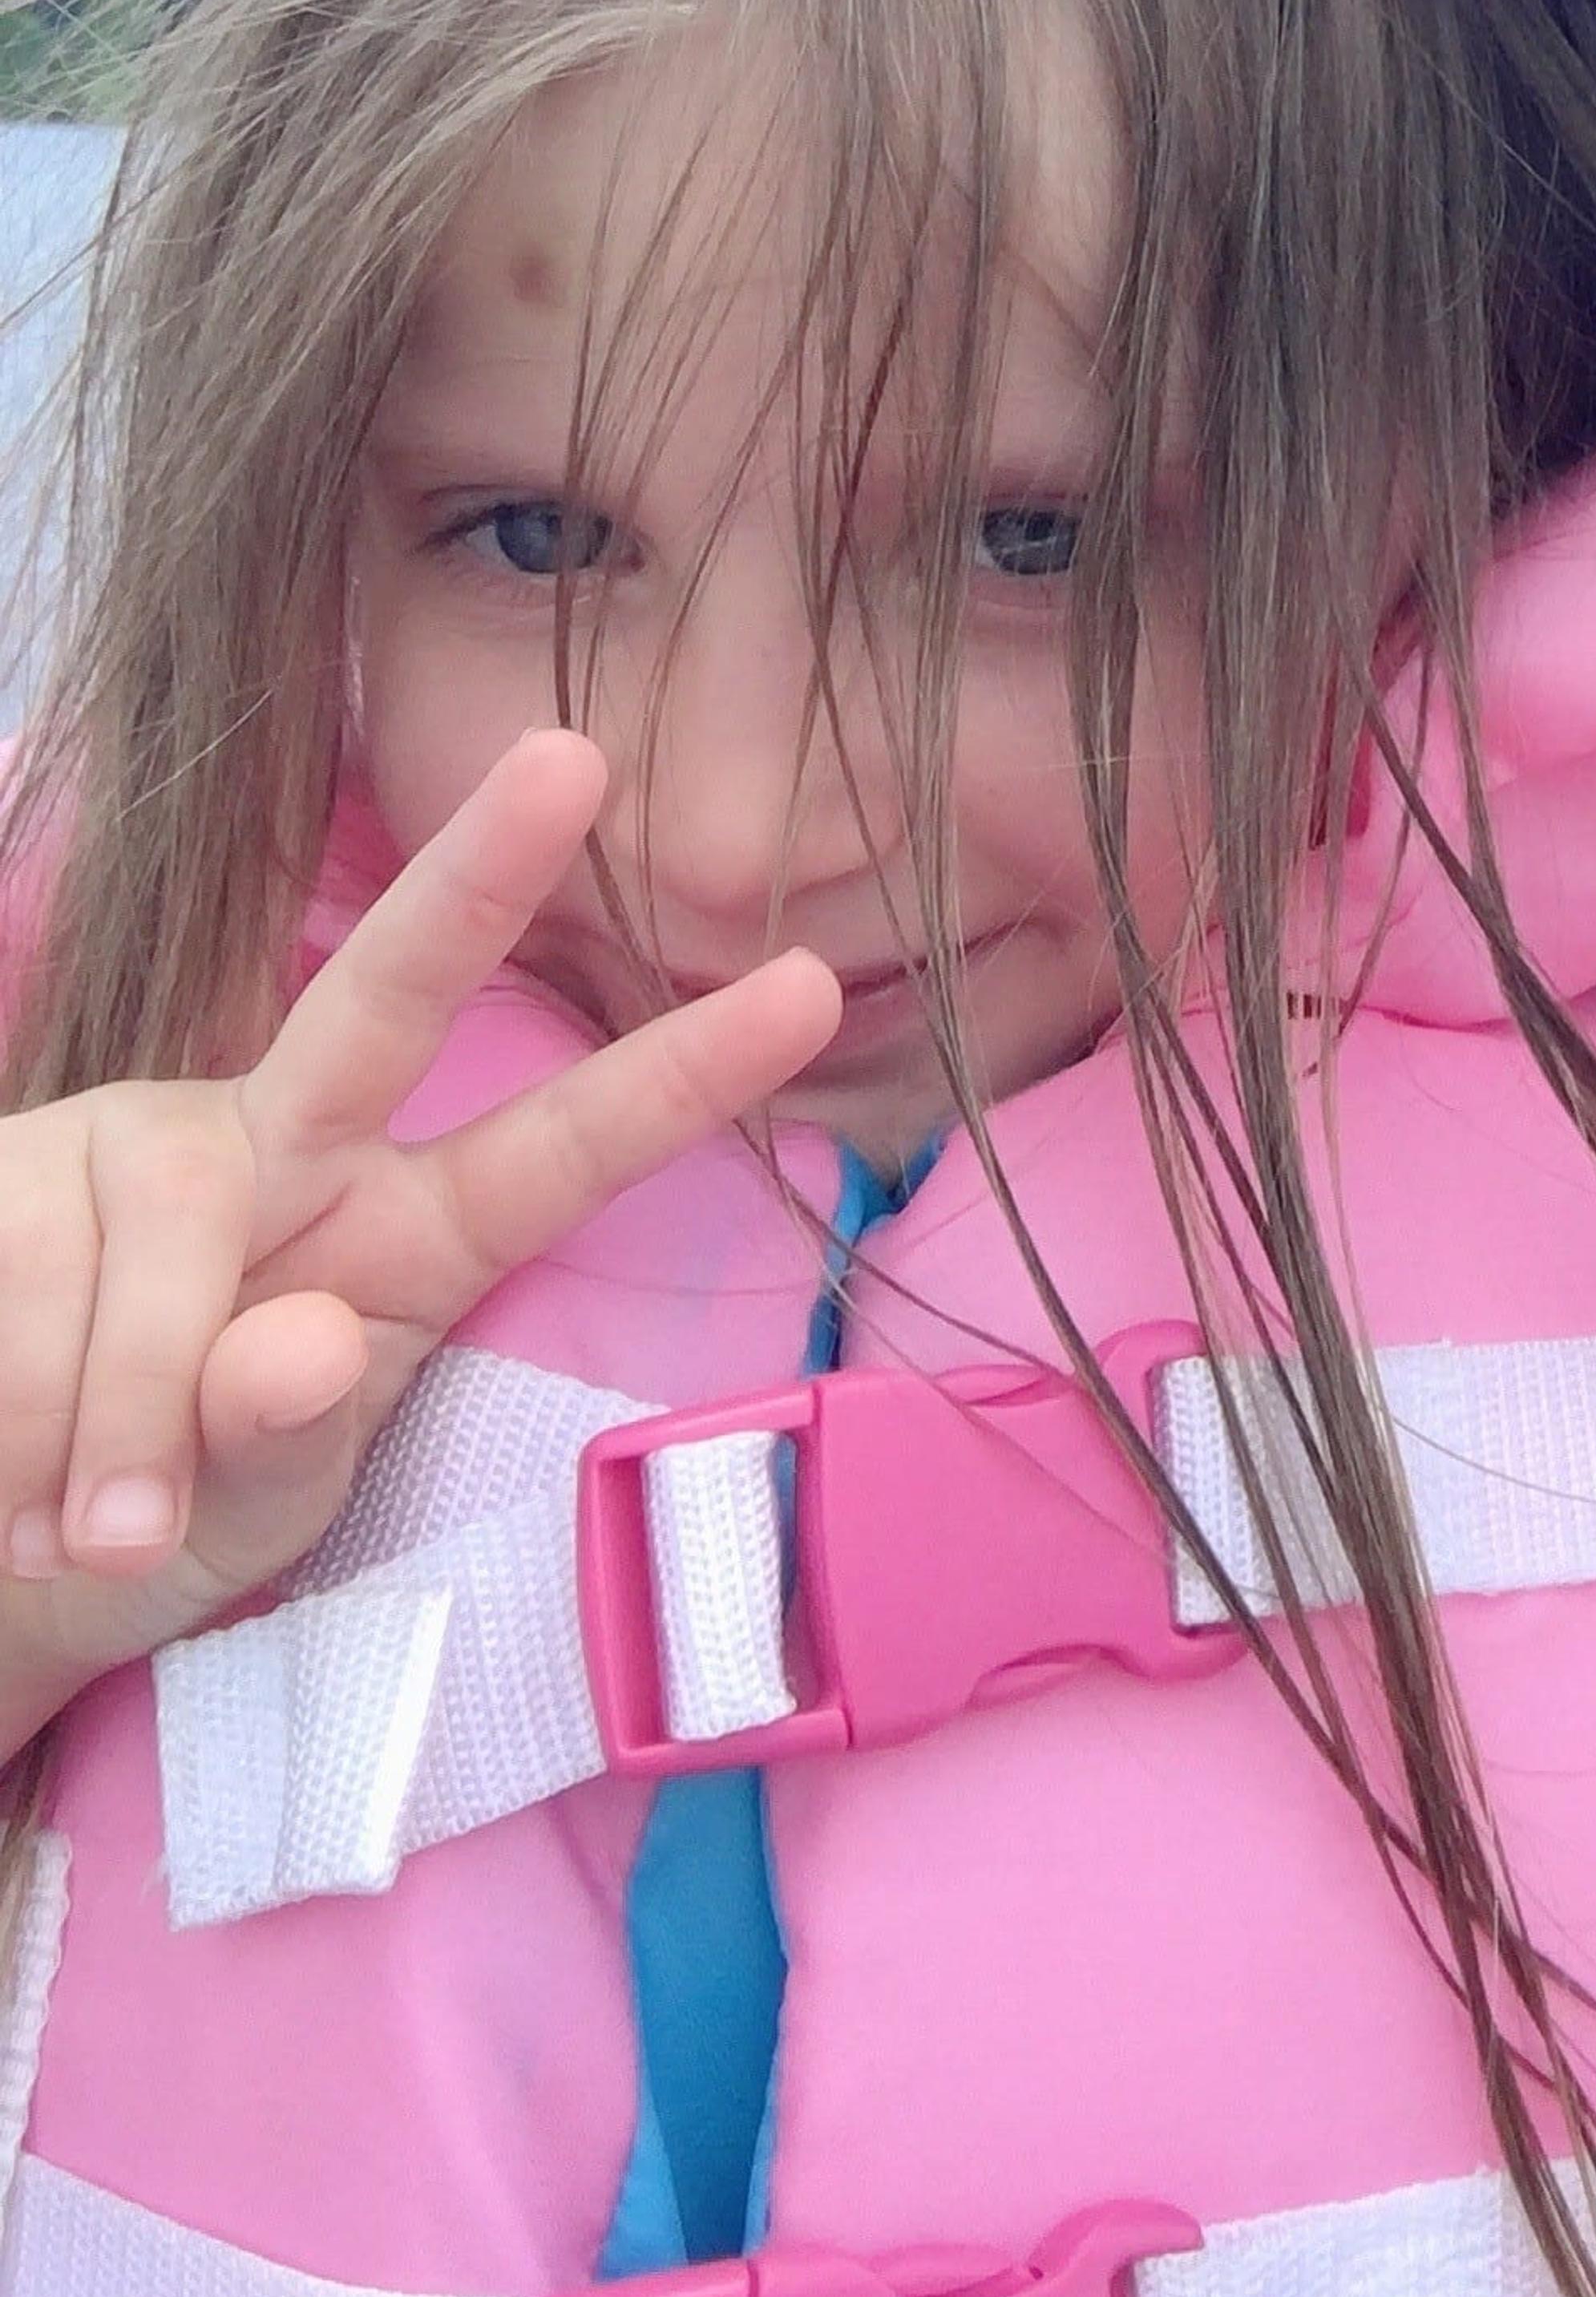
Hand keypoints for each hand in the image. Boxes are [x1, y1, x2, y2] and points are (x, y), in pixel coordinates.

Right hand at [0, 729, 837, 1744]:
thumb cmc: (146, 1535)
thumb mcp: (252, 1515)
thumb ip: (280, 1438)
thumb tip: (292, 1342)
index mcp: (392, 1233)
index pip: (555, 1150)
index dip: (680, 1072)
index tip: (814, 983)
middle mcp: (275, 1146)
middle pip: (383, 1002)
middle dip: (480, 879)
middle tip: (573, 760)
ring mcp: (129, 1142)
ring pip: (161, 1254)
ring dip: (114, 1428)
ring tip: (99, 1533)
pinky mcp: (1, 1169)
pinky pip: (28, 1292)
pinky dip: (33, 1426)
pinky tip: (21, 1481)